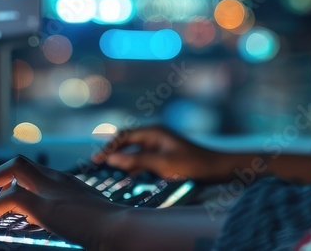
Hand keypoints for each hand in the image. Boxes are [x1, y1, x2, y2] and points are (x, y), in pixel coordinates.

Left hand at [0, 155, 124, 248]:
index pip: (31, 172)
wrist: (123, 230)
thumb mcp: (86, 220)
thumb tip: (55, 224)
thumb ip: (68, 217)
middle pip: (18, 163)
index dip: (7, 181)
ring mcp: (53, 189)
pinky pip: (11, 197)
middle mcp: (58, 180)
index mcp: (67, 184)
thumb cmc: (112, 229)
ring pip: (12, 169)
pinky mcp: (47, 204)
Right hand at [91, 125, 226, 180]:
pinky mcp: (163, 155)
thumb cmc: (190, 164)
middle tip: (97, 166)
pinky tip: (127, 177)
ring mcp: (159, 145)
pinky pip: (143, 159)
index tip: (96, 160)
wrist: (214, 168)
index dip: (108, 147)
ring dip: (122, 161)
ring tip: (108, 174)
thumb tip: (112, 159)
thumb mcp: (161, 164)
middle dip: (112, 153)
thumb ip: (136, 161)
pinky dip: (134, 167)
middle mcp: (154, 135)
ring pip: (134, 152)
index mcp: (153, 132)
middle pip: (127, 142)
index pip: (123, 136)